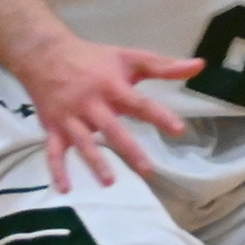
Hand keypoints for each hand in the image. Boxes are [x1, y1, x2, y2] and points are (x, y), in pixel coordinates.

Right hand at [10, 33, 203, 192]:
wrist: (44, 54)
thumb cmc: (94, 58)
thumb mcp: (129, 57)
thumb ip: (164, 66)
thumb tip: (200, 66)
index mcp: (111, 86)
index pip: (139, 103)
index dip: (159, 116)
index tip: (178, 130)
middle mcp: (90, 104)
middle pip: (112, 129)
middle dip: (129, 150)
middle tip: (148, 170)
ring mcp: (70, 117)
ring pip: (83, 143)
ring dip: (95, 162)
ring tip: (110, 182)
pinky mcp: (53, 127)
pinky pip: (53, 151)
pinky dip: (57, 170)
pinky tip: (65, 189)